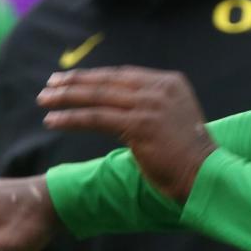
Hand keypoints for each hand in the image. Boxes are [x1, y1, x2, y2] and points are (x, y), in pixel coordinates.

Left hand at [37, 66, 215, 202]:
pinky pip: (96, 118)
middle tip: (49, 85)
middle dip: (74, 82)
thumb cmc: (188, 156)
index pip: (123, 75)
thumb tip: (115, 107)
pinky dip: (71, 119)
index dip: (94, 76)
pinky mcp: (140, 125)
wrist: (206, 176)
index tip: (70, 79)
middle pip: (108, 81)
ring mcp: (150, 105)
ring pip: (98, 97)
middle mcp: (160, 88)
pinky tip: (53, 121)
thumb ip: (150, 107)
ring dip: (66, 99)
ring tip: (44, 101)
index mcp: (170, 82)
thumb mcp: (172, 120)